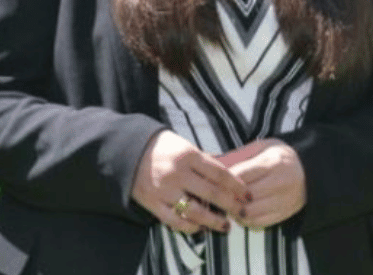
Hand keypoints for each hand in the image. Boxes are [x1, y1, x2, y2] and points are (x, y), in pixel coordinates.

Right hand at [131, 130, 249, 233]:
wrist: (127, 151)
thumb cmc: (160, 146)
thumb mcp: (183, 144)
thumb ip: (201, 159)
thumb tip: (224, 172)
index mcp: (188, 155)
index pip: (218, 172)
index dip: (235, 185)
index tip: (246, 193)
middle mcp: (178, 173)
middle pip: (211, 193)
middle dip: (231, 204)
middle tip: (243, 211)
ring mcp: (165, 190)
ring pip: (195, 211)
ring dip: (214, 221)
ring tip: (226, 226)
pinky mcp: (154, 204)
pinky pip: (176, 221)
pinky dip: (190, 227)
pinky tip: (201, 227)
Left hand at [216, 139, 305, 227]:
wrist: (309, 171)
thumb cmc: (279, 155)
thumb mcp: (261, 147)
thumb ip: (237, 155)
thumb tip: (211, 160)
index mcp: (273, 163)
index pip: (241, 175)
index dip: (224, 180)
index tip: (212, 180)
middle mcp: (280, 183)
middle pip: (244, 196)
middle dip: (227, 196)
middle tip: (215, 193)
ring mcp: (283, 201)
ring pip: (250, 212)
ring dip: (234, 210)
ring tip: (226, 202)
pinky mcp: (284, 214)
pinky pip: (258, 223)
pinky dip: (245, 220)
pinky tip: (239, 211)